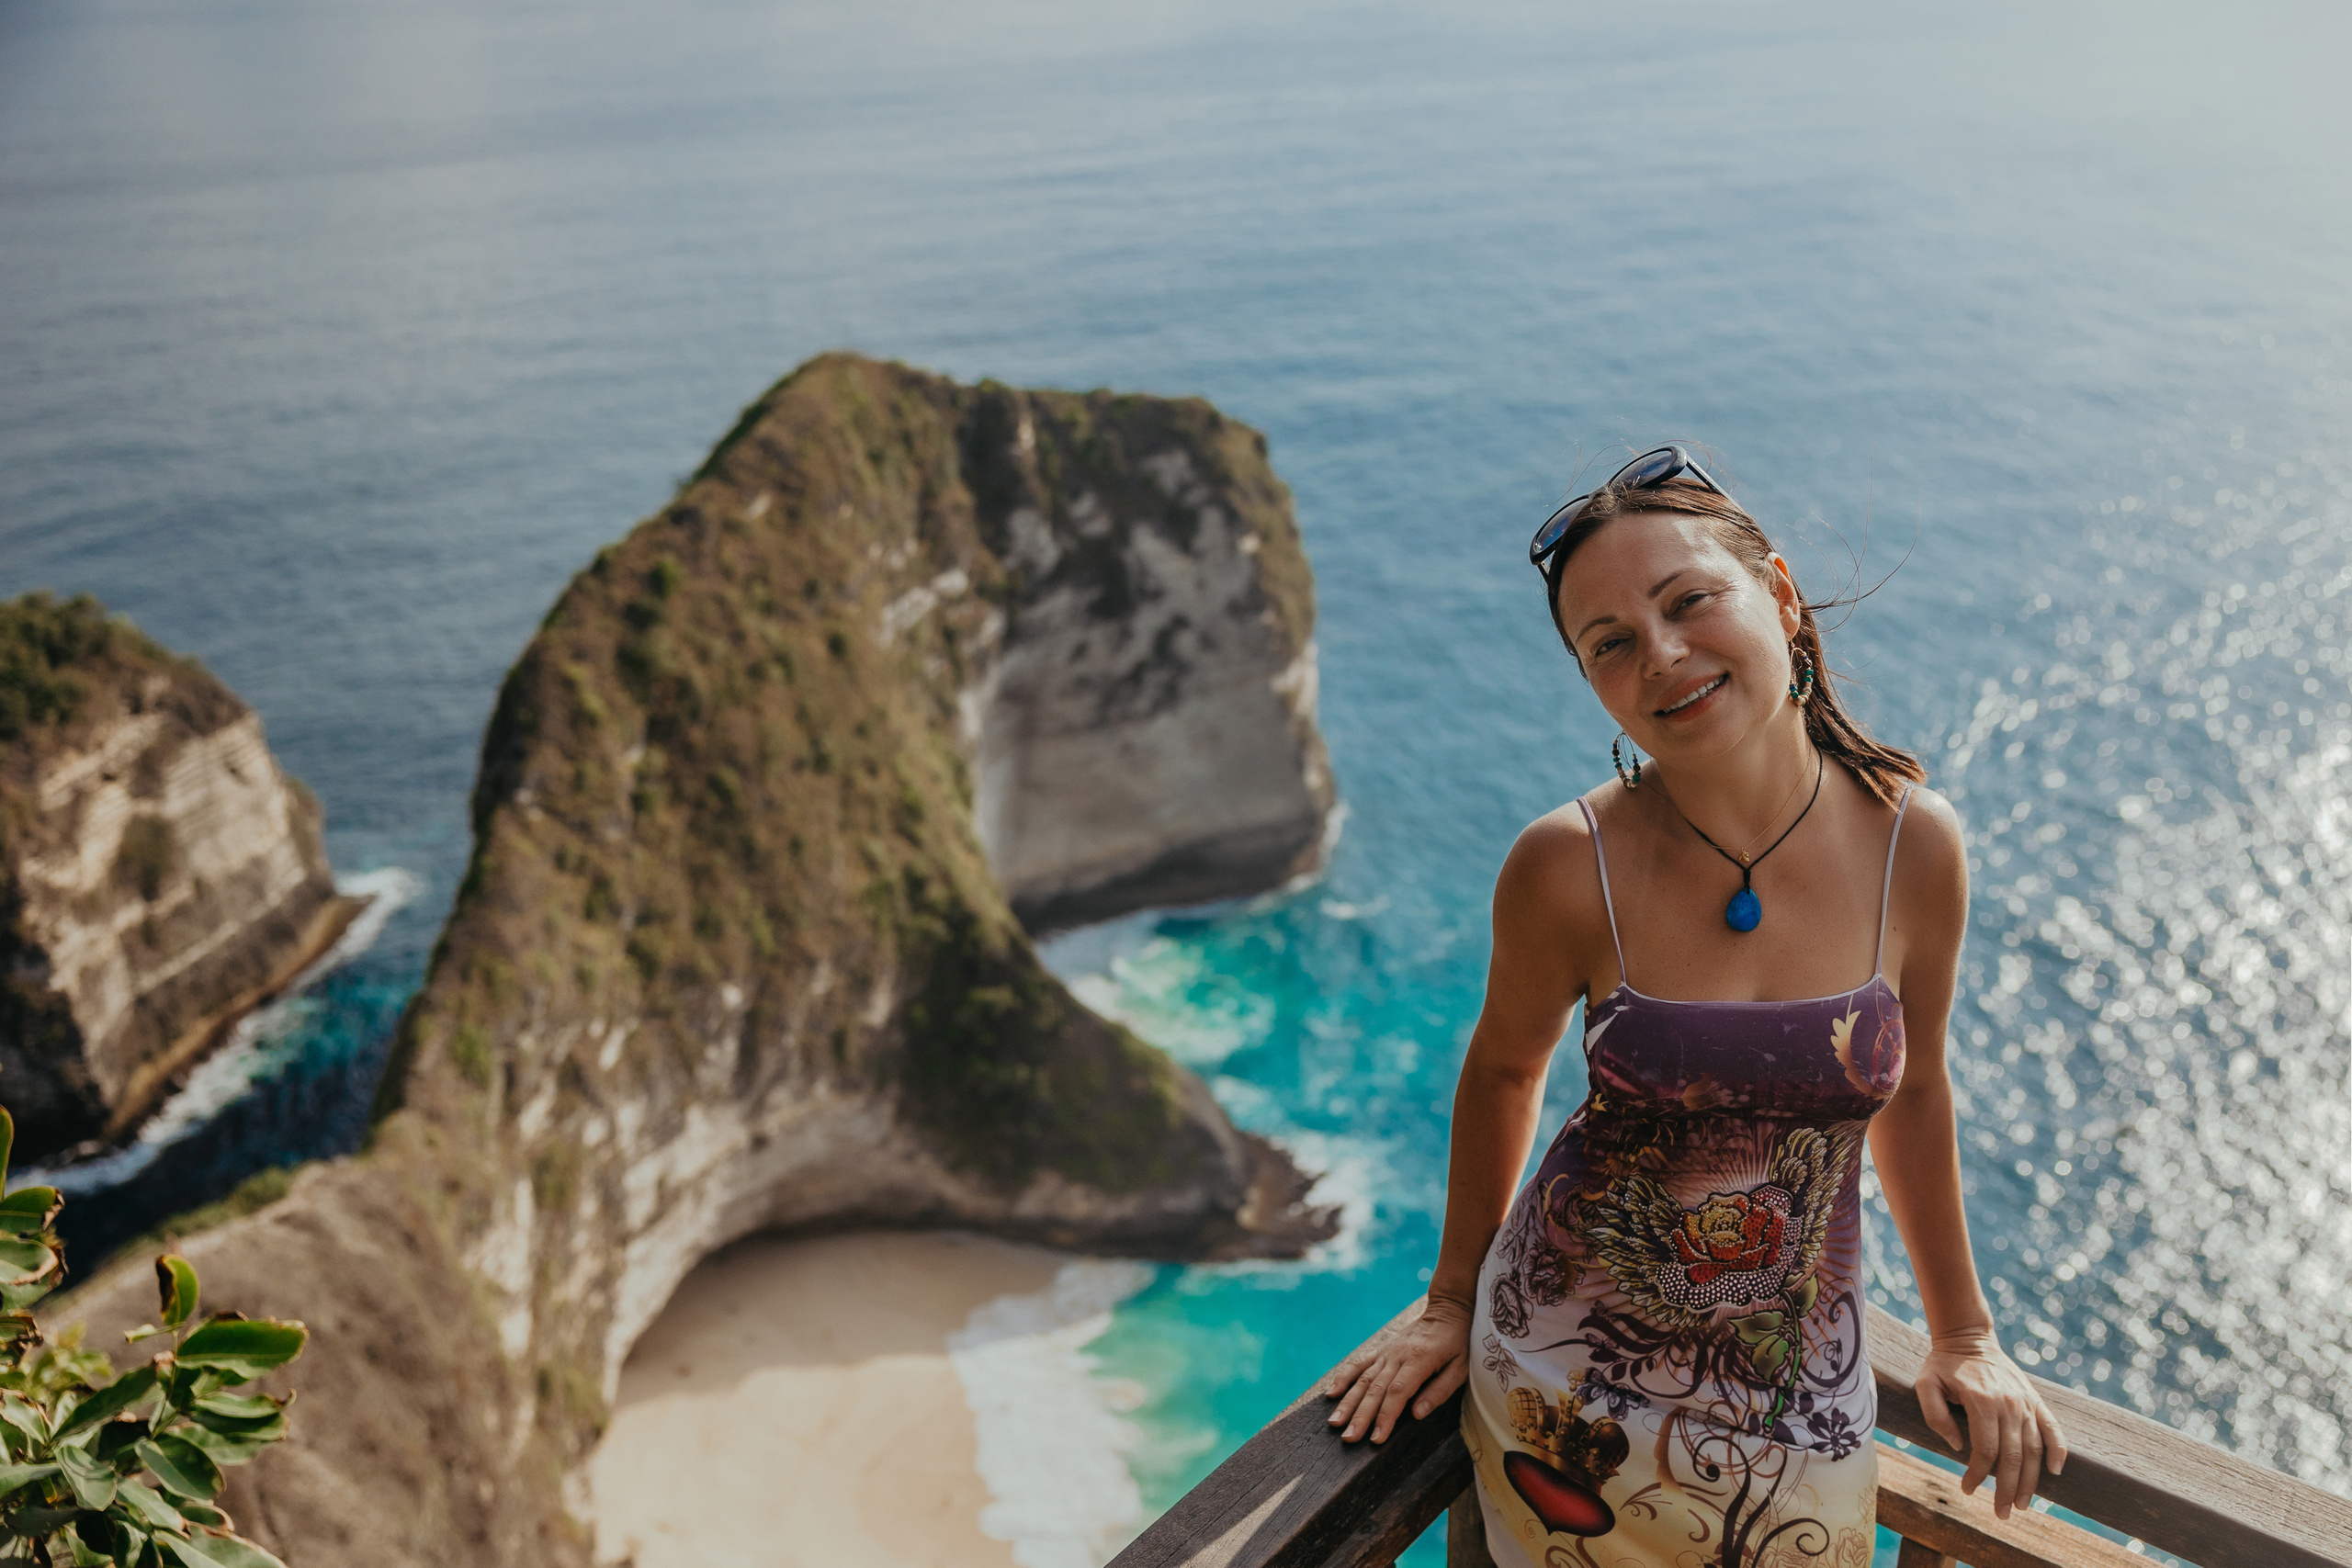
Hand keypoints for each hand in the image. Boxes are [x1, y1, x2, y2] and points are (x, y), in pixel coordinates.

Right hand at [1321, 1294, 1471, 1443]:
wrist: (1446, 1311)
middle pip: (1375, 1389)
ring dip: (1348, 1402)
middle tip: (1349, 1438)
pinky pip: (1359, 1364)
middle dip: (1360, 1416)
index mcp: (1419, 1360)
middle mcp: (1397, 1355)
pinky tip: (1331, 1394)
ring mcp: (1386, 1352)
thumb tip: (1417, 1414)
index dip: (1385, 1416)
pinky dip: (1344, 1378)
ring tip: (1335, 1422)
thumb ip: (1439, 1391)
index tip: (1376, 1439)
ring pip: (1363, 1379)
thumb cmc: (1457, 1343)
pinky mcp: (1381, 1350)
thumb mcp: (1460, 1367)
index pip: (1397, 1392)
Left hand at [1915, 1334, 2068, 1518]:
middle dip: (2007, 1488)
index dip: (1977, 1475)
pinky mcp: (2035, 1399)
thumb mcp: (1925, 1385)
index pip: (1985, 1450)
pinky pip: (2052, 1427)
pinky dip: (2058, 1450)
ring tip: (2023, 1504)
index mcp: (1982, 1402)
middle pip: (2013, 1456)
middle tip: (2002, 1513)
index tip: (1967, 1489)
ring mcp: (2025, 1401)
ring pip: (2034, 1449)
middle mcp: (2008, 1404)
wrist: (1967, 1337)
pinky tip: (2055, 1472)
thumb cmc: (1942, 1364)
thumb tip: (1957, 1447)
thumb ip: (1936, 1416)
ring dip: (2031, 1480)